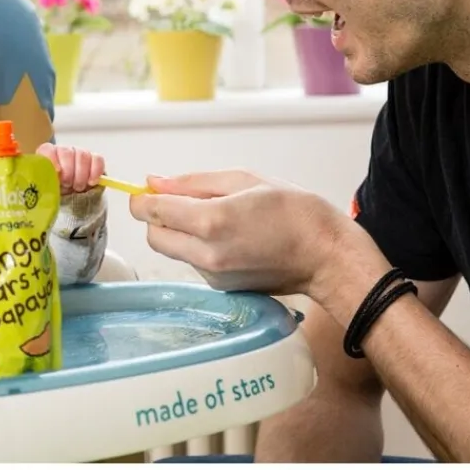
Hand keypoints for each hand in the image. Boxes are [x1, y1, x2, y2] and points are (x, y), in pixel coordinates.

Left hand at [36, 143, 105, 194]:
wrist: (72, 195)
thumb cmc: (57, 190)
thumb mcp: (48, 188)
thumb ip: (46, 183)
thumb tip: (47, 183)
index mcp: (48, 156)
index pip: (47, 149)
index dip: (52, 159)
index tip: (57, 171)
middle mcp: (64, 151)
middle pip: (67, 152)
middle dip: (69, 171)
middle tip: (68, 184)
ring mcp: (80, 153)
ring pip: (83, 155)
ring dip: (81, 174)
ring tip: (78, 187)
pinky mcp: (94, 159)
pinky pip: (97, 159)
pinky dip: (95, 171)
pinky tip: (92, 182)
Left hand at [128, 170, 388, 311]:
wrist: (325, 255)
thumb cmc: (294, 211)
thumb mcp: (244, 180)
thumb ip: (194, 182)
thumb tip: (155, 182)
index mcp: (210, 221)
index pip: (150, 211)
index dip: (144, 198)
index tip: (151, 189)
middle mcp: (206, 254)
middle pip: (154, 236)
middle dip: (158, 217)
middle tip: (183, 201)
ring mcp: (212, 276)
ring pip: (173, 250)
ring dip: (180, 232)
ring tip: (218, 217)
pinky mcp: (220, 289)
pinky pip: (193, 262)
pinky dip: (198, 247)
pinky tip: (230, 237)